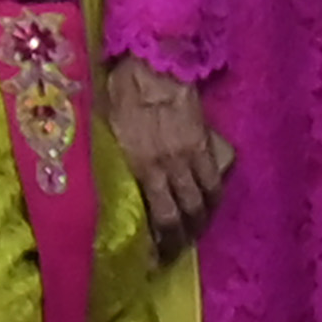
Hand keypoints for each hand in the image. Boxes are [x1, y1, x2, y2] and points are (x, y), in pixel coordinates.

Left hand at [102, 57, 234, 255]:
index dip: (157, 242)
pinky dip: (214, 197)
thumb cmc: (123, 89)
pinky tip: (211, 205)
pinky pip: (214, 179)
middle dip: (180, 241)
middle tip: (175, 255)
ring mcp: (188, 157)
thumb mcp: (106, 126)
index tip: (153, 259)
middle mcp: (166, 168)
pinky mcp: (205, 144)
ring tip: (195, 234)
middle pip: (180, 217)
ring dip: (200, 223)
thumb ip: (114, 155)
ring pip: (201, 202)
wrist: (156, 62)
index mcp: (139, 166)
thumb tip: (109, 175)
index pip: (154, 216)